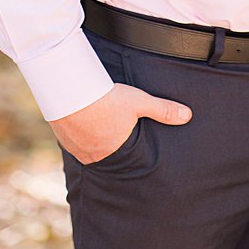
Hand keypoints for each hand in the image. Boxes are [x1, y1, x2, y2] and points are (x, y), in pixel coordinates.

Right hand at [49, 83, 191, 164]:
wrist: (68, 91)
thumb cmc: (104, 98)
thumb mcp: (138, 102)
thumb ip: (163, 110)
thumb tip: (187, 116)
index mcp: (113, 152)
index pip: (122, 157)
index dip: (123, 149)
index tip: (123, 143)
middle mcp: (93, 155)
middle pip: (102, 152)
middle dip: (106, 144)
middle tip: (108, 132)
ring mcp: (75, 148)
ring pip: (85, 147)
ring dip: (89, 139)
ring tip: (93, 126)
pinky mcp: (61, 137)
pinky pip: (70, 141)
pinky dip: (75, 133)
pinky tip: (76, 122)